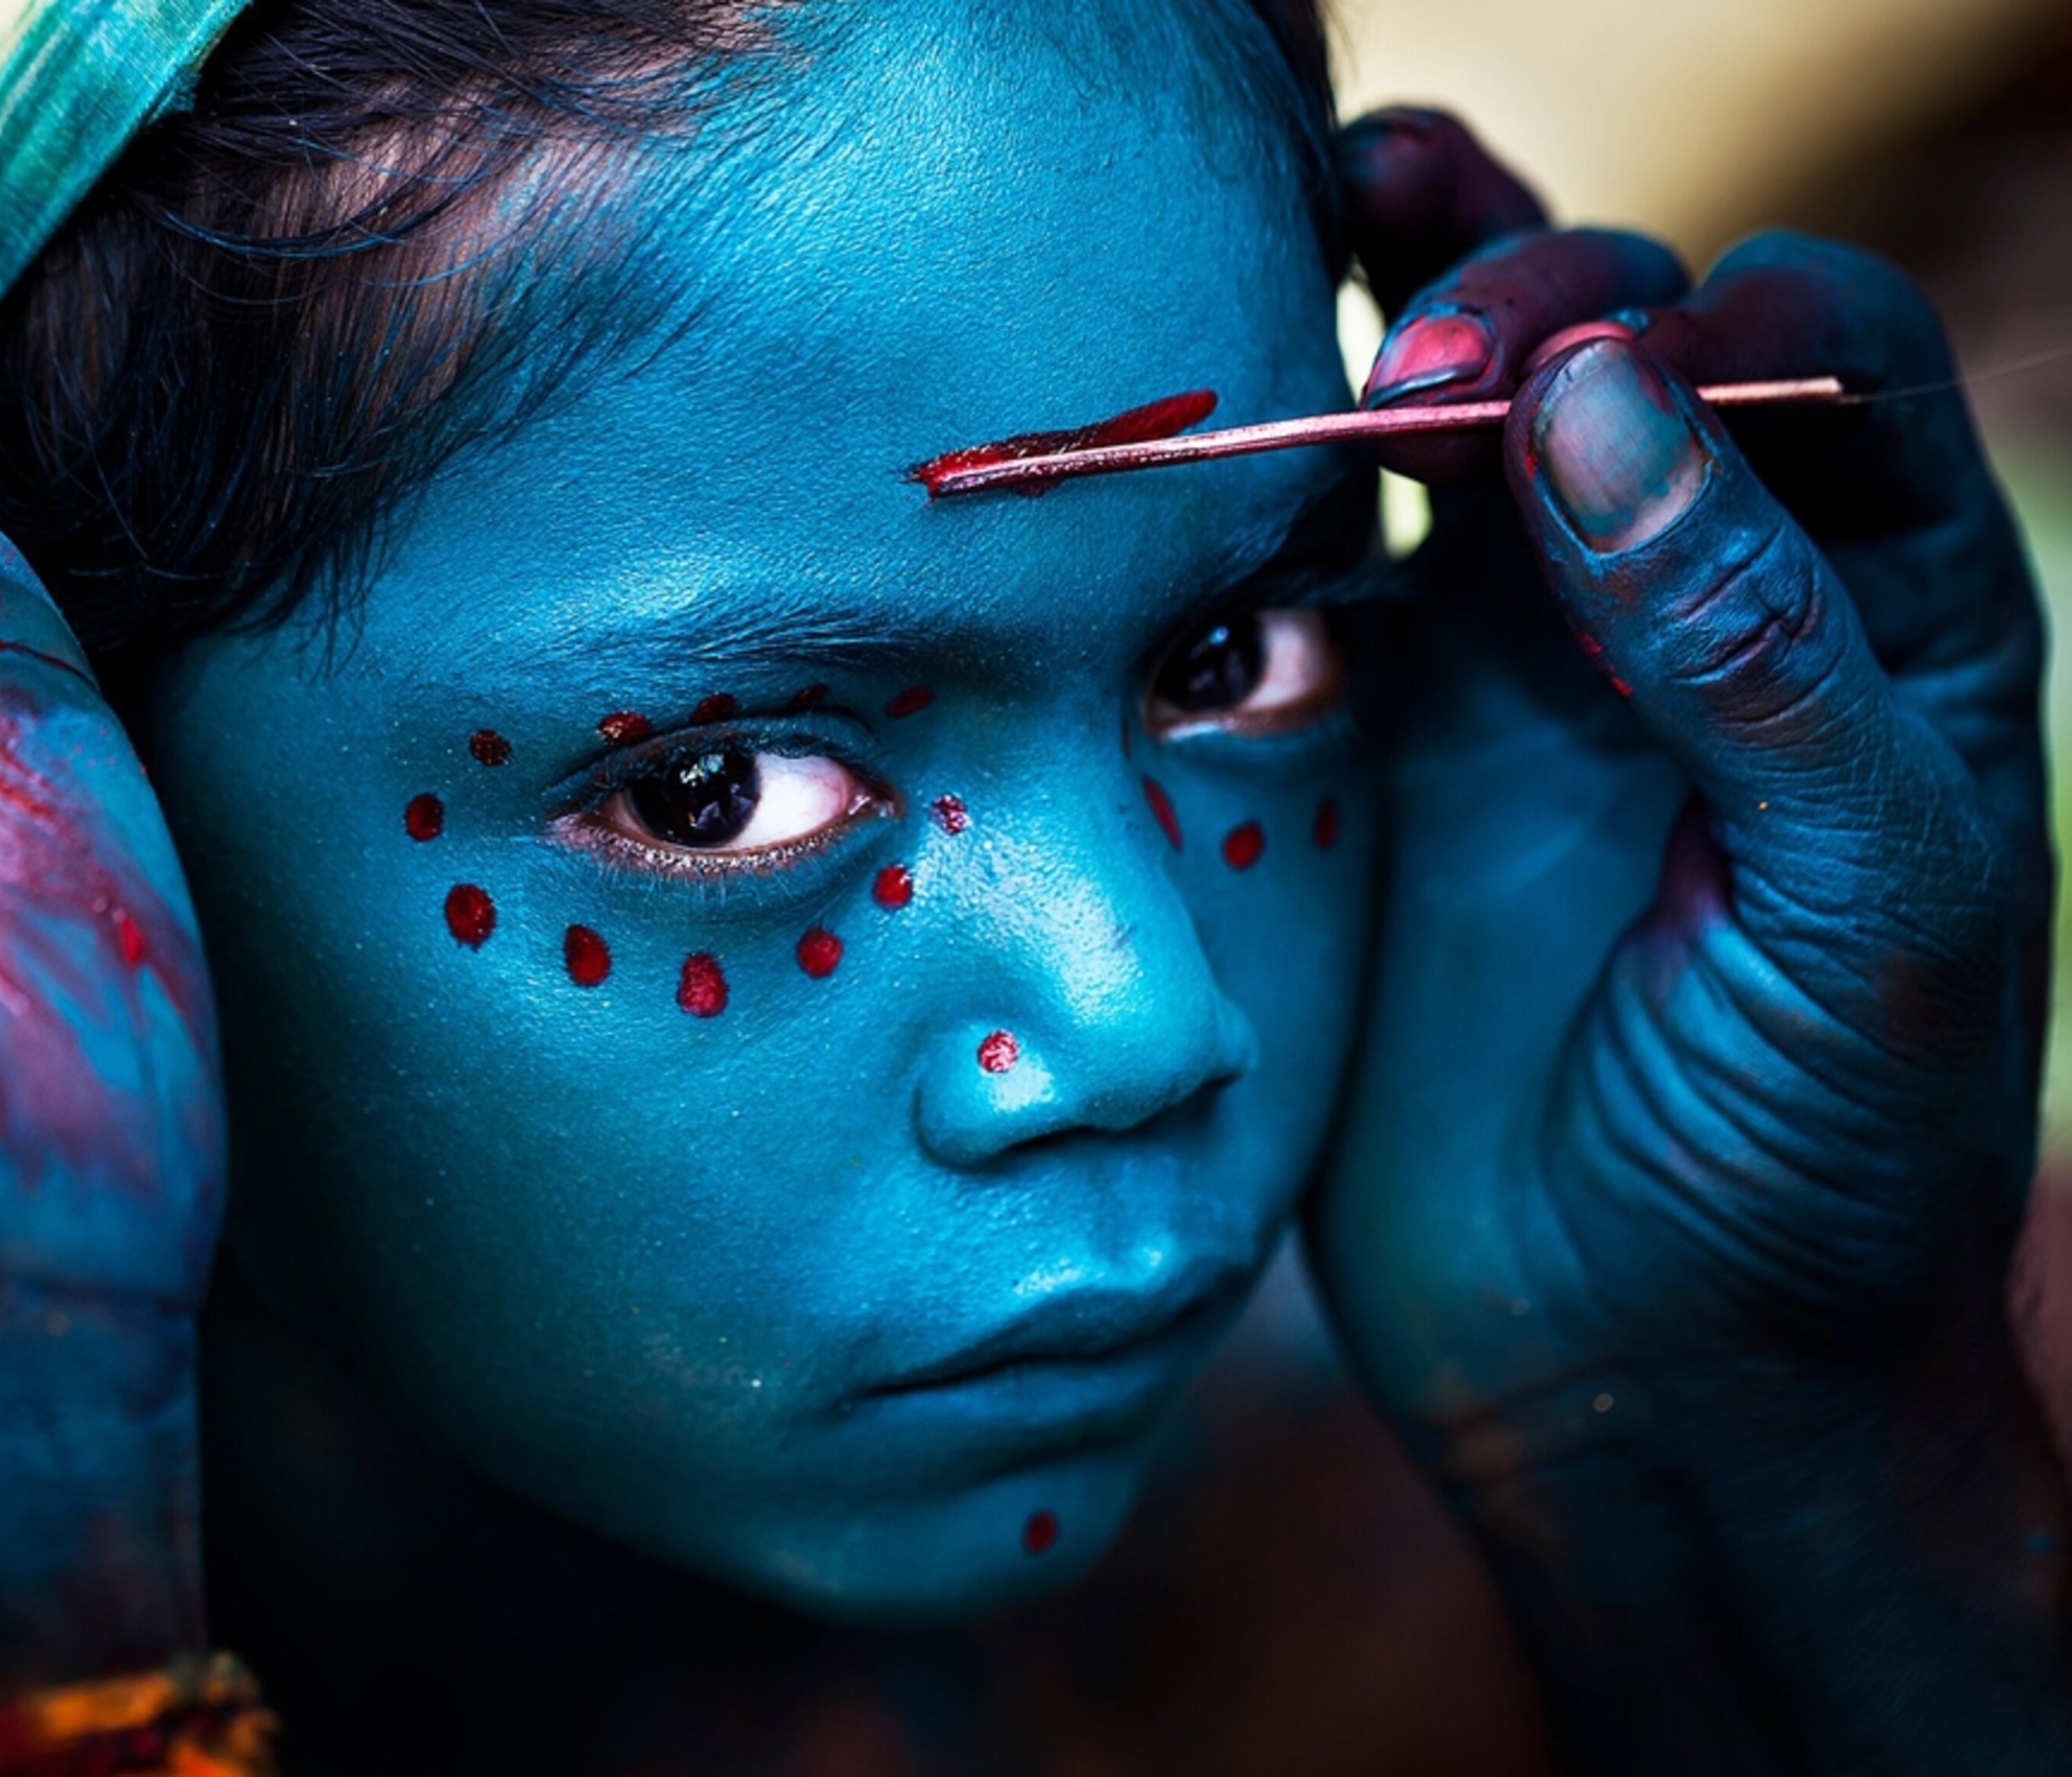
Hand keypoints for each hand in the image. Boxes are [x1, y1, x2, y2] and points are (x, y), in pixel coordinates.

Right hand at [1310, 110, 2068, 1770]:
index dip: (1712, 325)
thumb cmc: (1814, 1165)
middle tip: (1418, 366)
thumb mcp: (1871, 910)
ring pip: (1451, 430)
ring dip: (1395, 310)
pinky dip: (1269, 499)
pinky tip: (1219, 456)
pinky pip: (1317, 580)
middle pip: (1615, 351)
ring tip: (1319, 220)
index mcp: (1875, 622)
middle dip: (1528, 302)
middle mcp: (1689, 612)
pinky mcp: (1374, 761)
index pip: (1816, 361)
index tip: (1588, 394)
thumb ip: (1757, 651)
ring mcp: (1518, 679)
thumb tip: (1604, 395)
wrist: (1638, 1376)